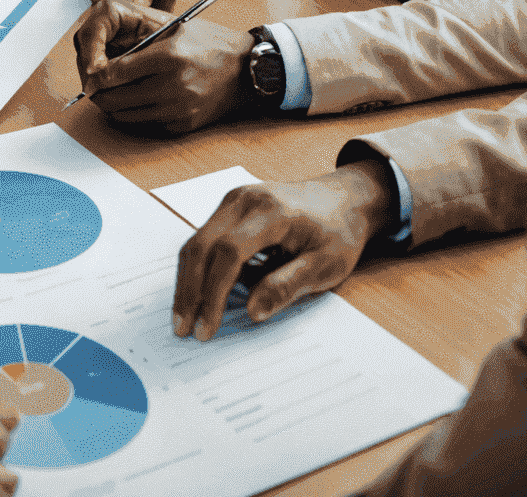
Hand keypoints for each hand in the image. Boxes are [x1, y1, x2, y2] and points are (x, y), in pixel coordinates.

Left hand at [72, 0, 254, 133]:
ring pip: (125, 116)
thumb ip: (137, 35)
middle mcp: (173, 86)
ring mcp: (178, 110)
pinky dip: (134, 115)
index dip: (96, 75)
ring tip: (111, 92)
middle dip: (99, 93)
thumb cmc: (208, 43)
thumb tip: (101, 50)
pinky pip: (144, 125)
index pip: (116, 73)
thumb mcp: (174, 26)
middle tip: (93, 86)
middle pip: (115, 99)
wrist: (247, 71)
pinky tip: (135, 100)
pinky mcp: (182, 126)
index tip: (89, 74)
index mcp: (169, 57)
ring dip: (113, 106)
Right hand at [172, 162, 400, 340]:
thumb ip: (288, 285)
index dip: (214, 292)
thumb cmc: (339, 231)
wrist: (343, 198)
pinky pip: (206, 238)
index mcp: (271, 212)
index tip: (208, 327)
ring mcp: (233, 200)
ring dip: (188, 281)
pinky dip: (199, 268)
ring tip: (186, 316)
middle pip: (202, 245)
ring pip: (197, 241)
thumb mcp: (327, 265)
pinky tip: (201, 295)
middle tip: (183, 328)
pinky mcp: (230, 208)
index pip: (229, 252)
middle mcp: (243, 200)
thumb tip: (253, 312)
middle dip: (189, 290)